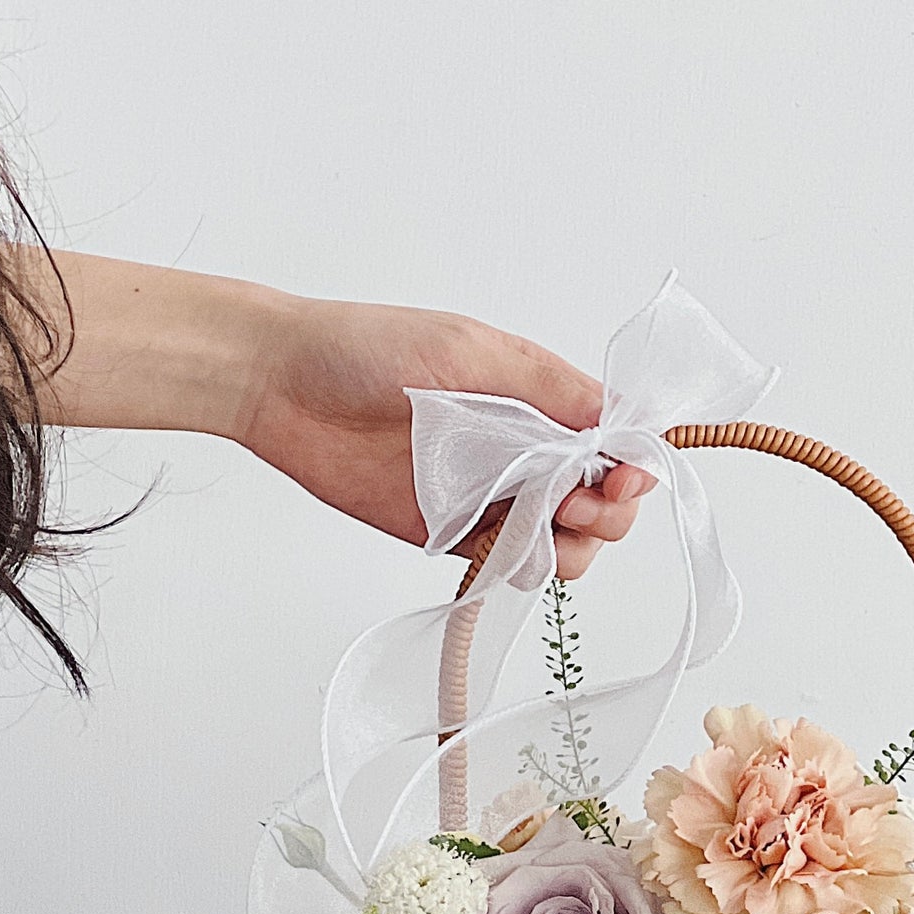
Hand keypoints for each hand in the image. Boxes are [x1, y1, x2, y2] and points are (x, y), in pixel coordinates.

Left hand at [235, 292, 655, 575]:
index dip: (630, 468)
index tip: (621, 478)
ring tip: (545, 526)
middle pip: (600, 501)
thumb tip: (618, 422)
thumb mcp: (469, 349)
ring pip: (562, 541)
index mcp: (537, 398)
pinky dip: (524, 566)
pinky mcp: (448, 534)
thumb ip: (546, 388)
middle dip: (607, 511)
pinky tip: (512, 552)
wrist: (283, 385)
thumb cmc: (368, 347)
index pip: (614, 443)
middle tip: (576, 504)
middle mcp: (521, 449)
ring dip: (572, 544)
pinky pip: (505, 563)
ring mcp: (487, 495)